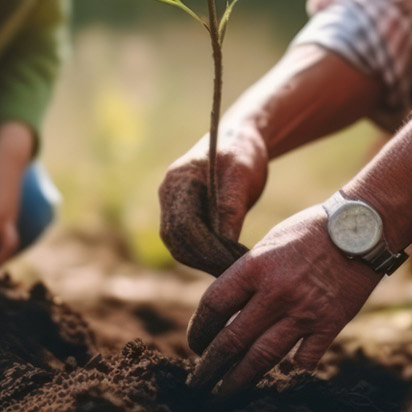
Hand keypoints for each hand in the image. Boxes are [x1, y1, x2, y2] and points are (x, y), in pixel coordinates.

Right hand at [158, 45, 381, 275]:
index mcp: (178, 181)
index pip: (183, 226)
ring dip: (202, 259)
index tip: (232, 261)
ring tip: (231, 268)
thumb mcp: (240, 178)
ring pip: (178, 244)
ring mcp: (172, 203)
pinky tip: (226, 260)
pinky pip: (186, 240)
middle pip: (176, 238)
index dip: (205, 249)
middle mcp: (169, 193)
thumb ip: (230, 208)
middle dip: (203, 259)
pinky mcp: (182, 212)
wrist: (239, 139)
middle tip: (233, 271)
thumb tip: (225, 244)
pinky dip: (203, 253)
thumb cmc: (242, 153)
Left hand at [186, 205, 381, 393]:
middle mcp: (275, 293)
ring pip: (262, 357)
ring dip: (240, 379)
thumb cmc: (312, 230)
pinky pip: (304, 359)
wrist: (361, 229)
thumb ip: (251, 274)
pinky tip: (281, 377)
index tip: (195, 343)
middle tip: (198, 382)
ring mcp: (303, 312)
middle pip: (232, 339)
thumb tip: (229, 305)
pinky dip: (291, 371)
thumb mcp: (270, 243)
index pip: (213, 305)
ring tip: (224, 392)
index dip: (198, 329)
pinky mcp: (329, 324)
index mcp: (255, 267)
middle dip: (210, 365)